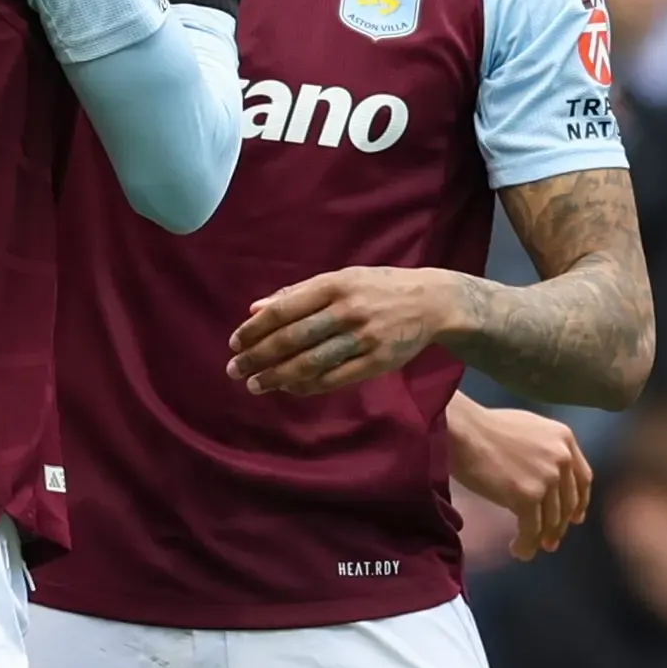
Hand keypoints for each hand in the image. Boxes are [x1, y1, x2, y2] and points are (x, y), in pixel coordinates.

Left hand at [229, 266, 460, 394]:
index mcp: (334, 285)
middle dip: (258, 357)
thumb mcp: (341, 279)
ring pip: (310, 362)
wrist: (431, 302)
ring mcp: (363, 338)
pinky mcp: (377, 362)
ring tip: (256, 384)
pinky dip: (307, 386)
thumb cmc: (378, 288)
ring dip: (277, 376)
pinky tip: (288, 388)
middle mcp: (347, 310)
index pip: (284, 310)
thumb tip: (255, 309)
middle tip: (235, 370)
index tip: (235, 343)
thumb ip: (298, 293)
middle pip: (292, 338)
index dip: (255, 329)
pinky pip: (333, 379)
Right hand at [445, 401, 589, 557]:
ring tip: (527, 548)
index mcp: (564, 439)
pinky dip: (526, 544)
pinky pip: (532, 529)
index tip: (575, 519)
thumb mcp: (529, 431)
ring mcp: (547, 478)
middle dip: (559, 526)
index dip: (579, 502)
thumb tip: (547, 480)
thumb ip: (545, 452)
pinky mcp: (528, 496)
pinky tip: (517, 549)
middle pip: (568, 502)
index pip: (583, 478)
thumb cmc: (485, 429)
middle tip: (550, 543)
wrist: (463, 432)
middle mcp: (562, 458)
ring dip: (540, 539)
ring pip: (551, 520)